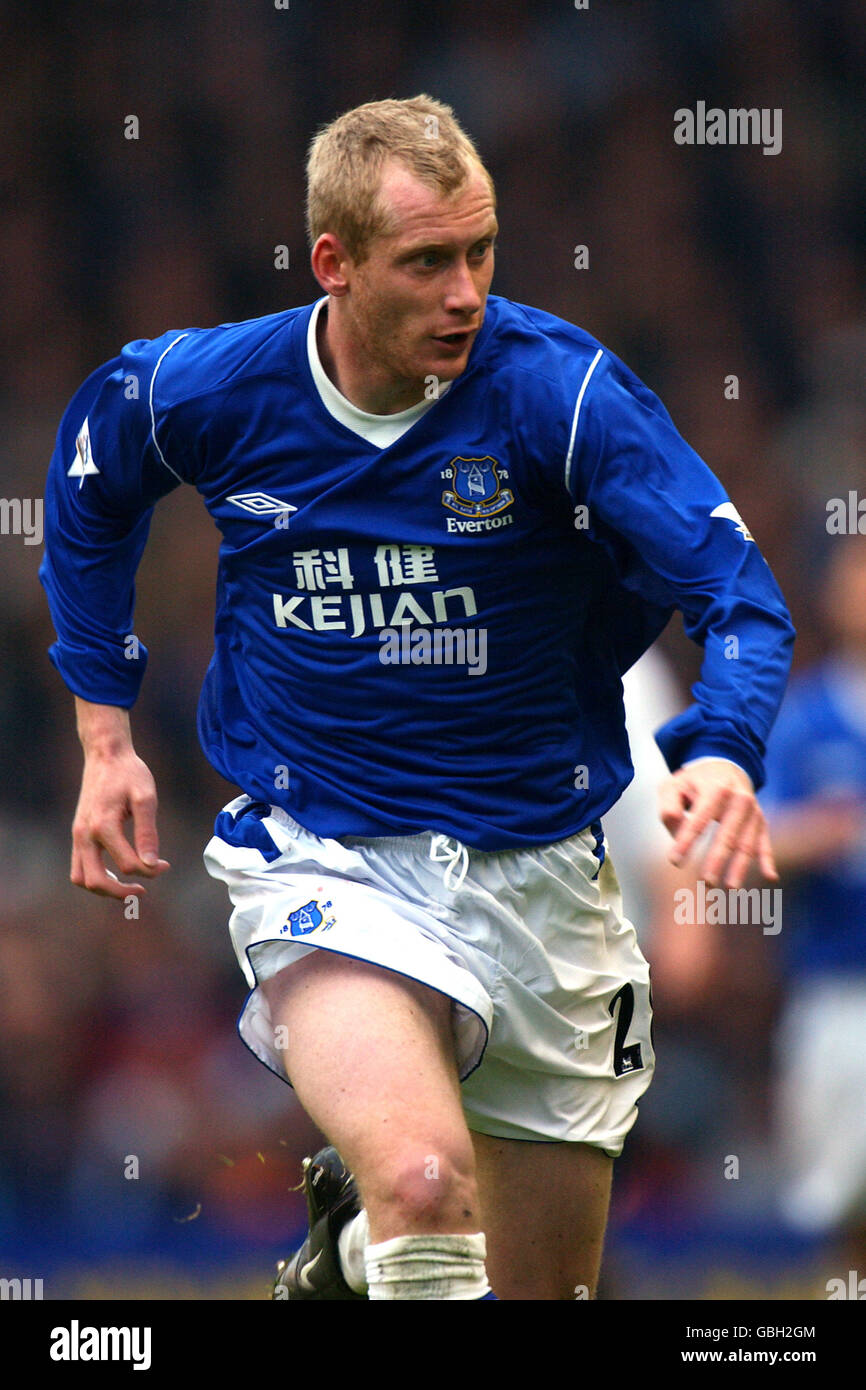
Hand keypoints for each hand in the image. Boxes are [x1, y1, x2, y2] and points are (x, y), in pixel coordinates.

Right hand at [71, 745, 169, 898]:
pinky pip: (78, 866)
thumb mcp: (146, 798)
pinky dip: (94, 876)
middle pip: (96, 881)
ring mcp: (77, 835)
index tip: (165, 864)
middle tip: (143, 890)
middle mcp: (85, 834)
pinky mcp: (77, 834)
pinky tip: (115, 872)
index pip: (128, 864)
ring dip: (104, 888)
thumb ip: (148, 832)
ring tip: (127, 886)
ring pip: (81, 878)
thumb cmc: (129, 773)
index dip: (150, 870)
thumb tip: (152, 864)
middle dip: (121, 892)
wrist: (105, 755)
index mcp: (103, 826)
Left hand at [658, 758, 776, 888]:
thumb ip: (669, 805)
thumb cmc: (693, 783)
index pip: (699, 819)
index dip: (686, 841)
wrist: (724, 767)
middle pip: (728, 834)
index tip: (674, 862)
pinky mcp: (761, 821)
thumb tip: (676, 827)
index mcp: (715, 788)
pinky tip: (770, 877)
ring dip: (740, 866)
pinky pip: (765, 842)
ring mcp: (753, 811)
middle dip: (717, 859)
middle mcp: (739, 798)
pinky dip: (768, 860)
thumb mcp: (674, 785)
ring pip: (747, 842)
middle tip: (707, 882)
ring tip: (731, 887)